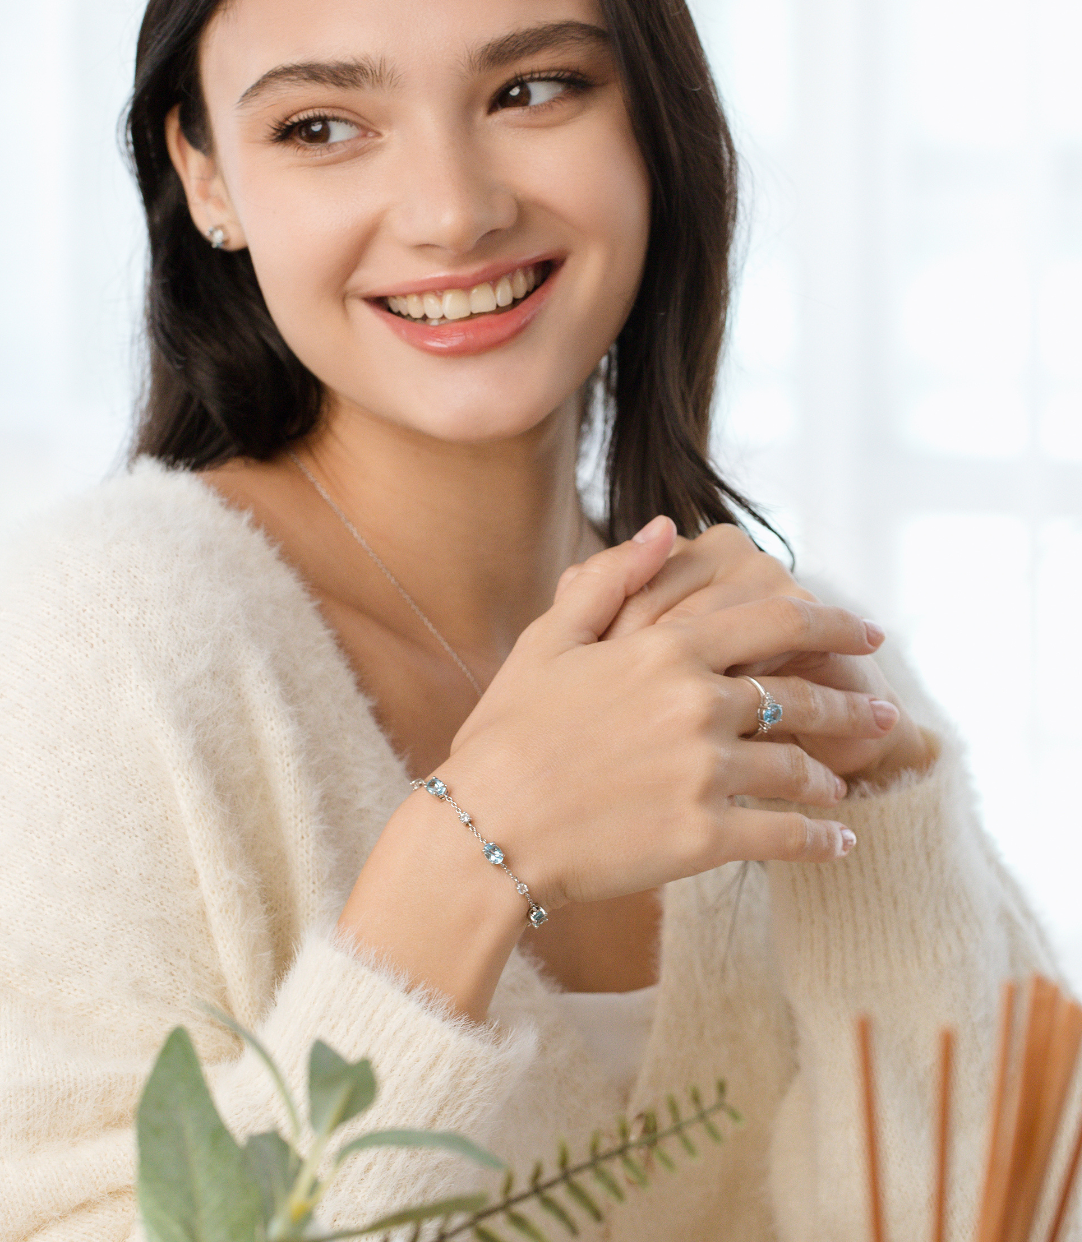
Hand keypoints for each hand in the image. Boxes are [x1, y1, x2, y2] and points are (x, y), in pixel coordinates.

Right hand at [444, 517, 887, 911]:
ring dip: (830, 775)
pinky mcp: (703, 836)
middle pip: (801, 696)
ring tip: (844, 783)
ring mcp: (705, 772)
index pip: (776, 623)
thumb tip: (668, 528)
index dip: (834, 625)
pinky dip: (822, 839)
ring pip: (798, 769)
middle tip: (885, 714)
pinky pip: (785, 836)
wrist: (484, 830)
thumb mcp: (549, 640)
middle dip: (853, 705)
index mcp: (666, 651)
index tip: (870, 634)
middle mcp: (697, 705)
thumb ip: (612, 579)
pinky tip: (840, 841)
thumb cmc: (507, 732)